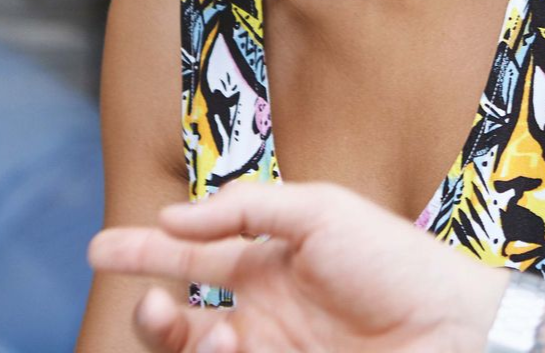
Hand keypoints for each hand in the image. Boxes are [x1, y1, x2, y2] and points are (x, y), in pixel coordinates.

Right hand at [88, 181, 507, 352]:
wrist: (444, 327)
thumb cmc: (391, 260)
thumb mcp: (320, 211)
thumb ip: (247, 207)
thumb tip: (173, 214)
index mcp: (271, 260)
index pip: (195, 253)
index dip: (147, 249)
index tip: (100, 246)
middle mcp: (262, 311)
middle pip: (179, 317)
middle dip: (151, 311)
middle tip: (153, 305)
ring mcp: (269, 352)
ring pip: (192, 352)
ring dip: (182, 342)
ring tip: (218, 336)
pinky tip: (233, 344)